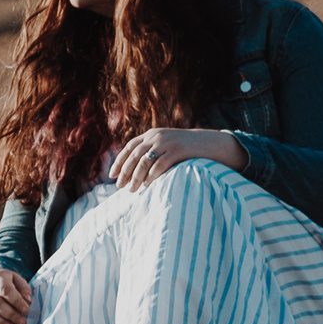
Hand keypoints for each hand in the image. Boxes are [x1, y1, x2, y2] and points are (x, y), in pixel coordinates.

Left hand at [113, 128, 246, 190]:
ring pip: (144, 162)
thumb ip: (152, 150)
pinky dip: (151, 177)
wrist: (210, 143)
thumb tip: (133, 169)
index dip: (119, 161)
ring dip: (136, 177)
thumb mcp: (167, 144)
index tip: (112, 175)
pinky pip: (159, 166)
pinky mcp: (177, 151)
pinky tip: (147, 186)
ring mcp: (167, 143)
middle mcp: (157, 136)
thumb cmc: (186, 149)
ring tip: (132, 190)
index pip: (130, 147)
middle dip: (125, 172)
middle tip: (119, 186)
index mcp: (152, 134)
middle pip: (134, 155)